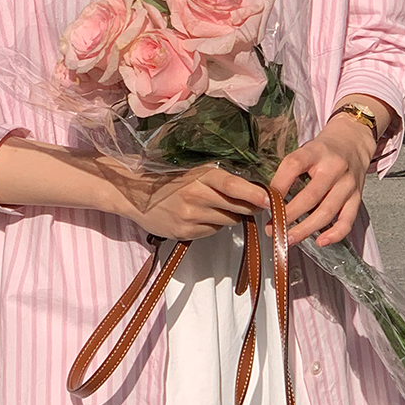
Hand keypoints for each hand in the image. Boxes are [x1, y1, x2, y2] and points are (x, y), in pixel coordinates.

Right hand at [122, 165, 268, 240]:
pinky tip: (200, 217)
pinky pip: (212, 231)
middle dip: (249, 207)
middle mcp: (196, 196)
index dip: (254, 194)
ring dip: (229, 216)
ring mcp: (190, 216)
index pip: (232, 185)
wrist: (135, 195)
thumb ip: (218, 180)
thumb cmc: (169, 180)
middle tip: (255, 204)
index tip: (269, 200)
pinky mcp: (185, 232)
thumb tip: (252, 190)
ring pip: (227, 221)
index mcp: (200, 176)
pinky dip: (212, 225)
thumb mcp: (193, 172)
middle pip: (236, 207)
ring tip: (215, 207)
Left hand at [269, 116, 376, 246]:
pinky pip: (347, 220)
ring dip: (305, 229)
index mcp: (316, 152)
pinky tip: (320, 241)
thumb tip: (267, 199)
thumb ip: (289, 170)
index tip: (265, 201)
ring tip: (288, 239)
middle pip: (311, 196)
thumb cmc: (323, 151)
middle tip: (272, 228)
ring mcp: (348, 184)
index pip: (294, 165)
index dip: (279, 184)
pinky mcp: (357, 197)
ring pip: (327, 211)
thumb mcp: (304, 151)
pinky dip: (334, 234)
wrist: (354, 141)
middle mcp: (334, 168)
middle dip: (289, 215)